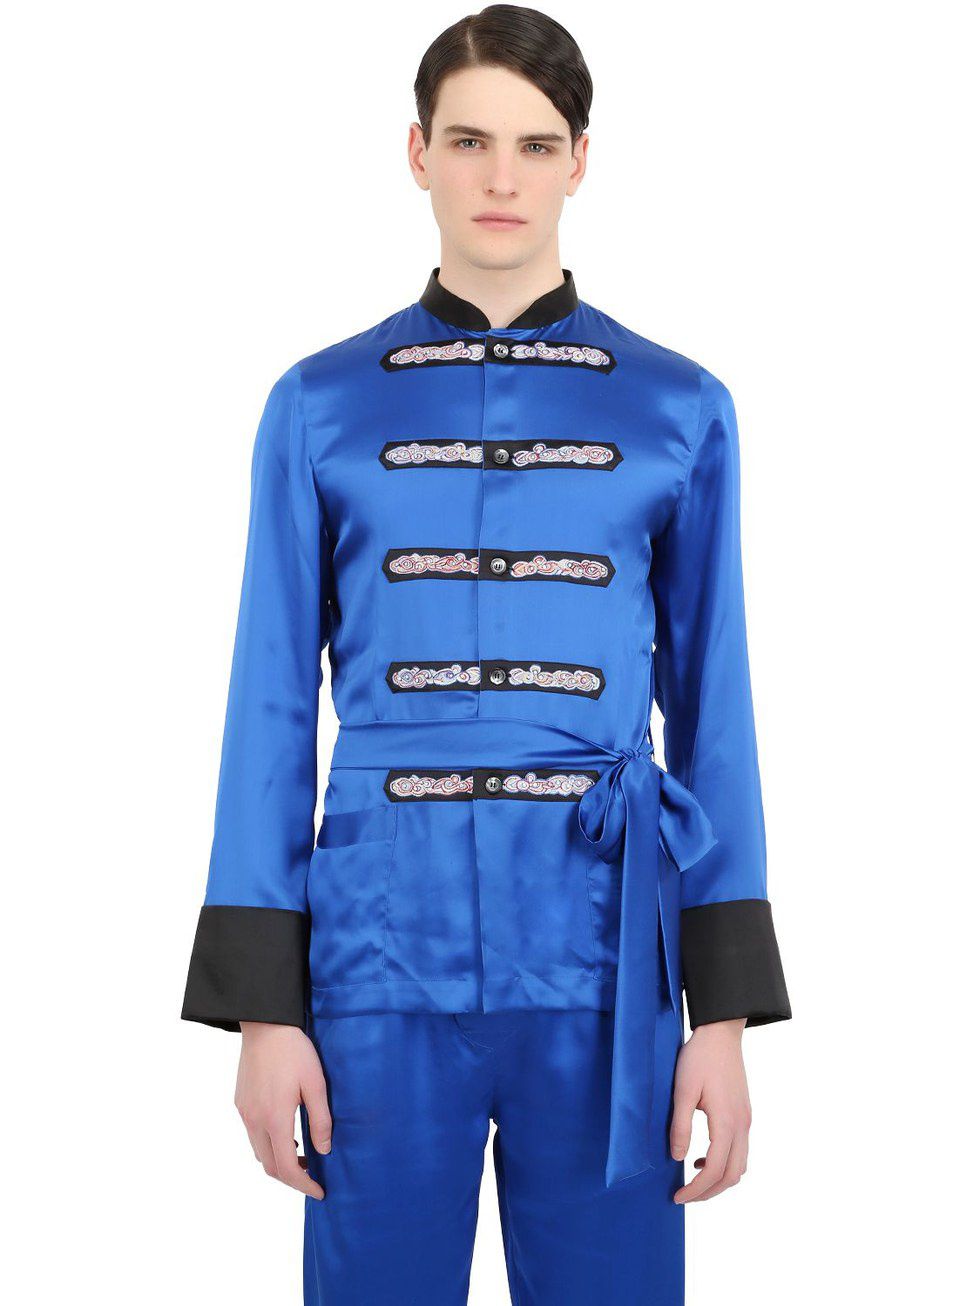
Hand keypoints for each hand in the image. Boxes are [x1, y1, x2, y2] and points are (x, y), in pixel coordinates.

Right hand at [235, 1022, 331, 1198]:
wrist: (265, 1025)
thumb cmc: (294, 1051)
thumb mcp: (316, 1083)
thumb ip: (320, 1119)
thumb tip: (324, 1150)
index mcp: (275, 1119)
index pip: (286, 1168)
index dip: (303, 1185)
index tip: (319, 1192)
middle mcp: (254, 1120)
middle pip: (269, 1166)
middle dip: (291, 1177)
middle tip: (312, 1174)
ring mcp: (244, 1112)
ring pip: (259, 1152)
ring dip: (278, 1161)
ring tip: (302, 1156)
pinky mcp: (240, 1102)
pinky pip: (252, 1134)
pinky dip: (268, 1144)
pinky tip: (285, 1132)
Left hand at [670, 1017, 749, 1202]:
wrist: (722, 1032)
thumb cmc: (699, 1058)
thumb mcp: (683, 1089)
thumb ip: (680, 1125)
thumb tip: (677, 1158)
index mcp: (727, 1122)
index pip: (715, 1170)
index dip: (696, 1190)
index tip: (677, 1197)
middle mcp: (742, 1125)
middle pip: (732, 1175)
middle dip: (709, 1192)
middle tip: (685, 1196)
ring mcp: (746, 1120)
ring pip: (740, 1165)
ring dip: (719, 1179)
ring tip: (693, 1180)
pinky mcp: (744, 1114)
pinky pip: (739, 1150)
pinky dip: (724, 1163)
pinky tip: (702, 1157)